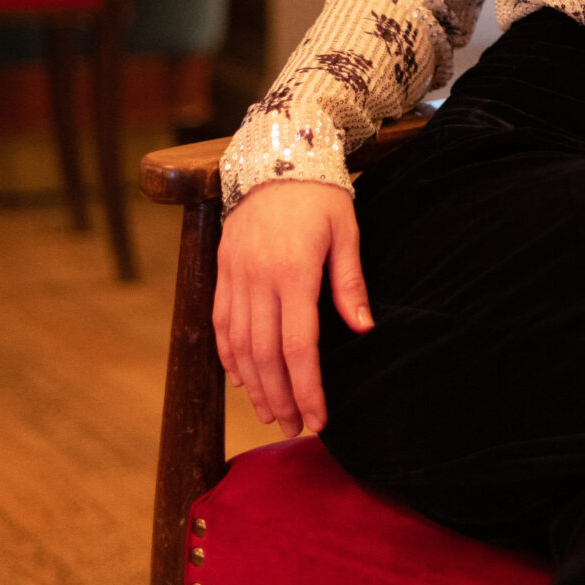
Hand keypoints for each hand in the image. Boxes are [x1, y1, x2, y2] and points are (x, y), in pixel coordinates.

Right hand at [214, 180, 371, 437]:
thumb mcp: (346, 231)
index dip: (307, 387)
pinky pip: (220, 323)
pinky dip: (229, 357)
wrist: (274, 156)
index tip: (318, 419)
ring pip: (238, 345)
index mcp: (293, 272)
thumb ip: (349, 282)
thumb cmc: (320, 195)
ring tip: (270, 413)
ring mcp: (234, 275)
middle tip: (294, 428)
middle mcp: (257, 278)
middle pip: (264, 354)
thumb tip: (363, 329)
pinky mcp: (220, 270)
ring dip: (253, 385)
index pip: (299, 345)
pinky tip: (242, 379)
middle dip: (280, 397)